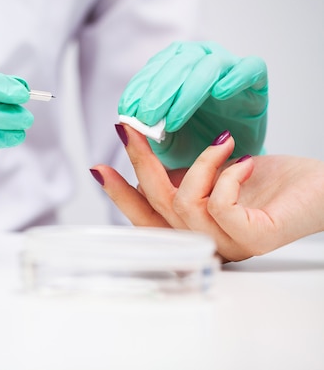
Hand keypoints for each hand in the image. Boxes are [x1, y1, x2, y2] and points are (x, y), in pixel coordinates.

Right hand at [90, 124, 323, 261]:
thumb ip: (183, 177)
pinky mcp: (255, 238)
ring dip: (199, 164)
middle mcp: (207, 243)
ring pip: (183, 206)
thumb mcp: (216, 175)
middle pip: (154, 210)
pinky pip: (219, 207)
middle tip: (128, 129)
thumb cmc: (275, 183)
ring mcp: (231, 245)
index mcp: (194, 231)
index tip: (98, 168)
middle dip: (138, 164)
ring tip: (221, 141)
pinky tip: (242, 162)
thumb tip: (145, 157)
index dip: (118, 195)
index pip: (145, 219)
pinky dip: (226, 176)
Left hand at [118, 41, 267, 168]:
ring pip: (208, 66)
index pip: (154, 69)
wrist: (226, 163)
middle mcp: (199, 58)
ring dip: (187, 92)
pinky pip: (249, 68)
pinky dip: (234, 78)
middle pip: (179, 63)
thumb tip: (122, 123)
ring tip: (172, 120)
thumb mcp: (160, 141)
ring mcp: (228, 66)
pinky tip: (219, 92)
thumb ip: (143, 131)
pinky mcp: (256, 79)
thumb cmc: (190, 143)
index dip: (139, 89)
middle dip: (159, 92)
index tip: (127, 111)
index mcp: (173, 65)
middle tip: (146, 117)